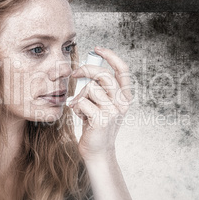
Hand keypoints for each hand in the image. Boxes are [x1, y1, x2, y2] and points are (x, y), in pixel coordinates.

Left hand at [68, 46, 131, 160]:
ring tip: (79, 107)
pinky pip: (82, 102)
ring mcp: (113, 111)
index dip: (111, 56)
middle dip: (85, 70)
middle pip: (102, 75)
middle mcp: (122, 102)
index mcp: (124, 96)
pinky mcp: (102, 119)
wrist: (97, 150)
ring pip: (90, 88)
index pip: (122, 69)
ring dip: (79, 96)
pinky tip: (79, 115)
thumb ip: (99, 88)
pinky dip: (76, 107)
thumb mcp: (101, 104)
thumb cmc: (96, 125)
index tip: (97, 49)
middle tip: (73, 74)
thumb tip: (84, 70)